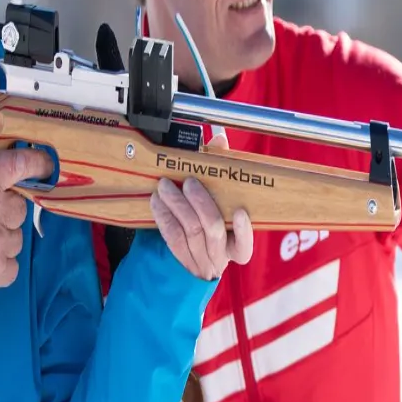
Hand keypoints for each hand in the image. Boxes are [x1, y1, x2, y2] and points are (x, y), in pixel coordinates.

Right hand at [0, 146, 53, 288]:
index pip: (22, 164)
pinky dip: (0, 263)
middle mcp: (0, 208)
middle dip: (5, 212)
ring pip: (15, 237)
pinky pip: (11, 264)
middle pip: (18, 207)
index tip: (45, 167)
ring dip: (2, 239)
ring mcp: (3, 240)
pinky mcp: (2, 268)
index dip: (37, 163)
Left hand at [150, 131, 253, 279]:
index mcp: (237, 247)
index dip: (243, 231)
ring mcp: (199, 260)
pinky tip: (157, 202)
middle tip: (189, 182)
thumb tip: (220, 140)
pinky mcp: (179, 258)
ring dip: (176, 206)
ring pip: (188, 232)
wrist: (194, 253)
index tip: (239, 211)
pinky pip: (170, 236)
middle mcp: (220, 257)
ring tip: (166, 186)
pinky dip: (163, 217)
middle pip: (212, 230)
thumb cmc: (215, 221)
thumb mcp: (224, 202)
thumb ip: (224, 173)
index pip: (244, 247)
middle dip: (200, 203)